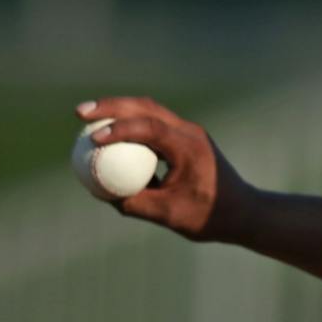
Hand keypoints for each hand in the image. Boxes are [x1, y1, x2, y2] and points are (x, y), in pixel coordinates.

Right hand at [77, 98, 255, 242]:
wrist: (242, 212)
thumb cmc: (209, 216)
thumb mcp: (168, 215)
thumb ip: (135, 203)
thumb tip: (101, 192)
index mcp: (188, 147)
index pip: (150, 127)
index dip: (120, 129)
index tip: (94, 137)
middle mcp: (189, 132)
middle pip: (145, 106)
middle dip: (111, 106)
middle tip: (80, 112)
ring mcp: (188, 132)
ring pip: (148, 110)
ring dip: (119, 110)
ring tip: (87, 116)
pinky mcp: (184, 138)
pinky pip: (153, 124)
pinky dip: (130, 124)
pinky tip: (108, 134)